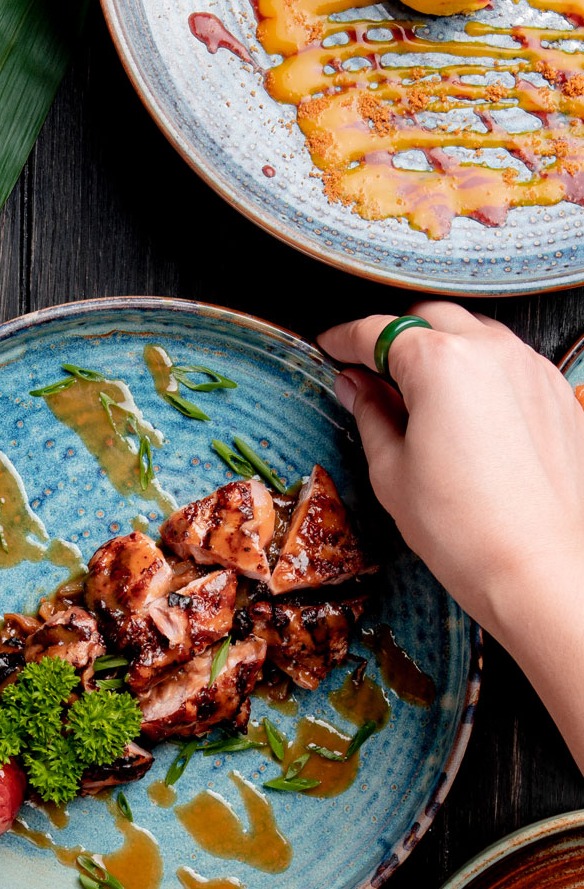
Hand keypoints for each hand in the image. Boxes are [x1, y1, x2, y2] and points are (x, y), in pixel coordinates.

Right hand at [318, 302, 583, 769]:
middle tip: (369, 374)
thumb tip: (357, 389)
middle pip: (430, 319)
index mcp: (440, 363)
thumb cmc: (465, 531)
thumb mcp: (392, 473)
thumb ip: (370, 416)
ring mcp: (531, 369)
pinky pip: (510, 365)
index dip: (345, 339)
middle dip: (396, 338)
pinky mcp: (556, 395)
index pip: (378, 333)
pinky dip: (480, 375)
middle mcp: (492, 352)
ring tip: (418, 397)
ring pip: (476, 335)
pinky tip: (465, 415)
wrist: (536, 569)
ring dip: (442, 352)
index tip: (331, 346)